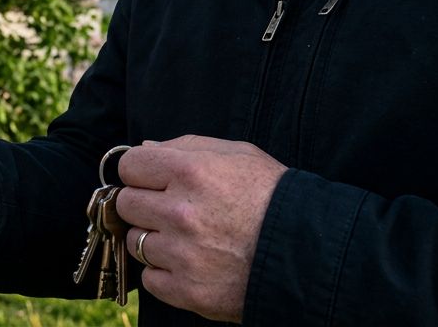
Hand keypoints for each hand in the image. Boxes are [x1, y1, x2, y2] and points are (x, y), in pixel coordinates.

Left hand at [115, 136, 286, 322]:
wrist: (312, 253)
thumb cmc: (274, 198)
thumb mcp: (239, 155)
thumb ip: (187, 146)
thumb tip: (145, 148)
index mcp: (190, 172)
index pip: (129, 166)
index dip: (140, 172)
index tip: (152, 180)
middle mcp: (180, 212)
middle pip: (125, 204)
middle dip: (144, 205)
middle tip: (172, 210)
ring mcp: (182, 254)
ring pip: (134, 242)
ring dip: (154, 240)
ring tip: (187, 239)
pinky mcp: (188, 290)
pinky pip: (150, 279)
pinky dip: (165, 273)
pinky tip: (190, 264)